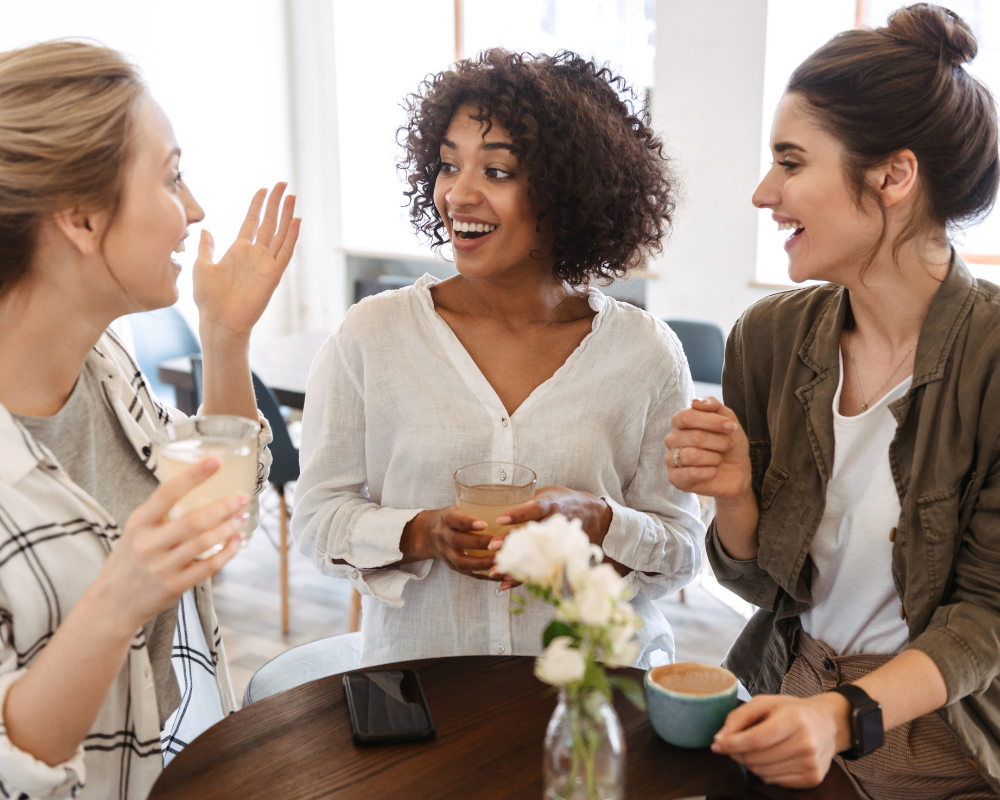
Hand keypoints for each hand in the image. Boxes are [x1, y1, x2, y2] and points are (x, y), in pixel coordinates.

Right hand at [92, 458, 249, 630]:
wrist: (111, 604)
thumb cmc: (129, 561)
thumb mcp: (135, 531)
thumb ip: (161, 514)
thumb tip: (198, 487)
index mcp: (139, 523)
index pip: (167, 492)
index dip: (194, 475)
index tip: (217, 460)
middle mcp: (148, 544)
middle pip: (193, 520)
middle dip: (223, 506)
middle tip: (243, 497)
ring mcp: (161, 567)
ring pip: (204, 542)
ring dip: (229, 528)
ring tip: (243, 517)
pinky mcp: (174, 586)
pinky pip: (208, 567)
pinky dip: (227, 553)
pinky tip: (237, 542)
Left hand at [193, 183, 300, 342]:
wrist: (220, 320)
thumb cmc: (209, 298)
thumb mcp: (202, 266)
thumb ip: (206, 247)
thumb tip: (206, 230)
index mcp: (238, 251)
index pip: (252, 222)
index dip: (258, 205)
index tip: (264, 189)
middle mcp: (254, 255)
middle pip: (269, 223)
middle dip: (276, 203)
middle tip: (284, 184)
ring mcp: (265, 264)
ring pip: (280, 233)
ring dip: (286, 215)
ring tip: (292, 197)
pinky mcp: (273, 274)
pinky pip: (285, 252)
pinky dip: (291, 237)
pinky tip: (296, 221)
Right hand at [404, 507, 502, 580]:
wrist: (428, 535)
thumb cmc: (451, 519)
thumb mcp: (457, 507)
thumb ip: (475, 505)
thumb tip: (506, 495)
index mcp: (446, 519)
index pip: (454, 520)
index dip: (468, 522)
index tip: (484, 524)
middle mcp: (443, 536)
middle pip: (458, 542)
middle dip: (479, 543)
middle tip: (498, 543)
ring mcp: (446, 554)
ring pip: (462, 562)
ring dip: (482, 563)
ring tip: (500, 561)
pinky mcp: (453, 567)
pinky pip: (468, 574)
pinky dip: (485, 576)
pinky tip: (500, 575)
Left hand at [489, 486, 612, 587]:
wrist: (595, 516)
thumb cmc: (565, 501)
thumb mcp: (549, 493)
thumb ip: (527, 498)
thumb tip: (497, 498)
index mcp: (552, 505)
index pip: (534, 509)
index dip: (518, 514)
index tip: (500, 520)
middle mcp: (556, 524)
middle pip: (532, 534)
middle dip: (511, 542)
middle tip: (492, 547)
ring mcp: (559, 542)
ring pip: (535, 554)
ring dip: (514, 563)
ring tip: (494, 569)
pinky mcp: (559, 556)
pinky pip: (540, 569)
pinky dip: (522, 578)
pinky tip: (505, 582)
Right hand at [664, 397, 750, 498]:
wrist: (737, 473)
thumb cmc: (730, 445)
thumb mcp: (728, 420)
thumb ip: (713, 405)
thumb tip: (695, 402)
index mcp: (681, 423)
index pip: (687, 416)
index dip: (711, 421)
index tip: (731, 427)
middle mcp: (672, 439)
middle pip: (694, 437)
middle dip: (719, 442)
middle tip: (728, 446)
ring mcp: (671, 459)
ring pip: (692, 455)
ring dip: (714, 458)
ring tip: (719, 460)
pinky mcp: (675, 478)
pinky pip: (690, 473)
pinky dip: (709, 472)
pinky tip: (713, 472)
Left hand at [711, 693, 851, 788]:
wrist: (829, 724)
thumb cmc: (793, 711)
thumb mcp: (765, 702)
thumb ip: (738, 717)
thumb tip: (719, 738)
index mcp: (794, 719)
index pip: (756, 739)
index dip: (732, 744)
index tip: (716, 745)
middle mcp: (805, 743)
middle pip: (757, 758)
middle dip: (738, 753)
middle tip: (734, 745)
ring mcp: (811, 763)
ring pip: (763, 773)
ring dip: (751, 763)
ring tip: (757, 749)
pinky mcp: (813, 778)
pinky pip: (775, 781)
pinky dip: (766, 771)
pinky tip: (773, 758)